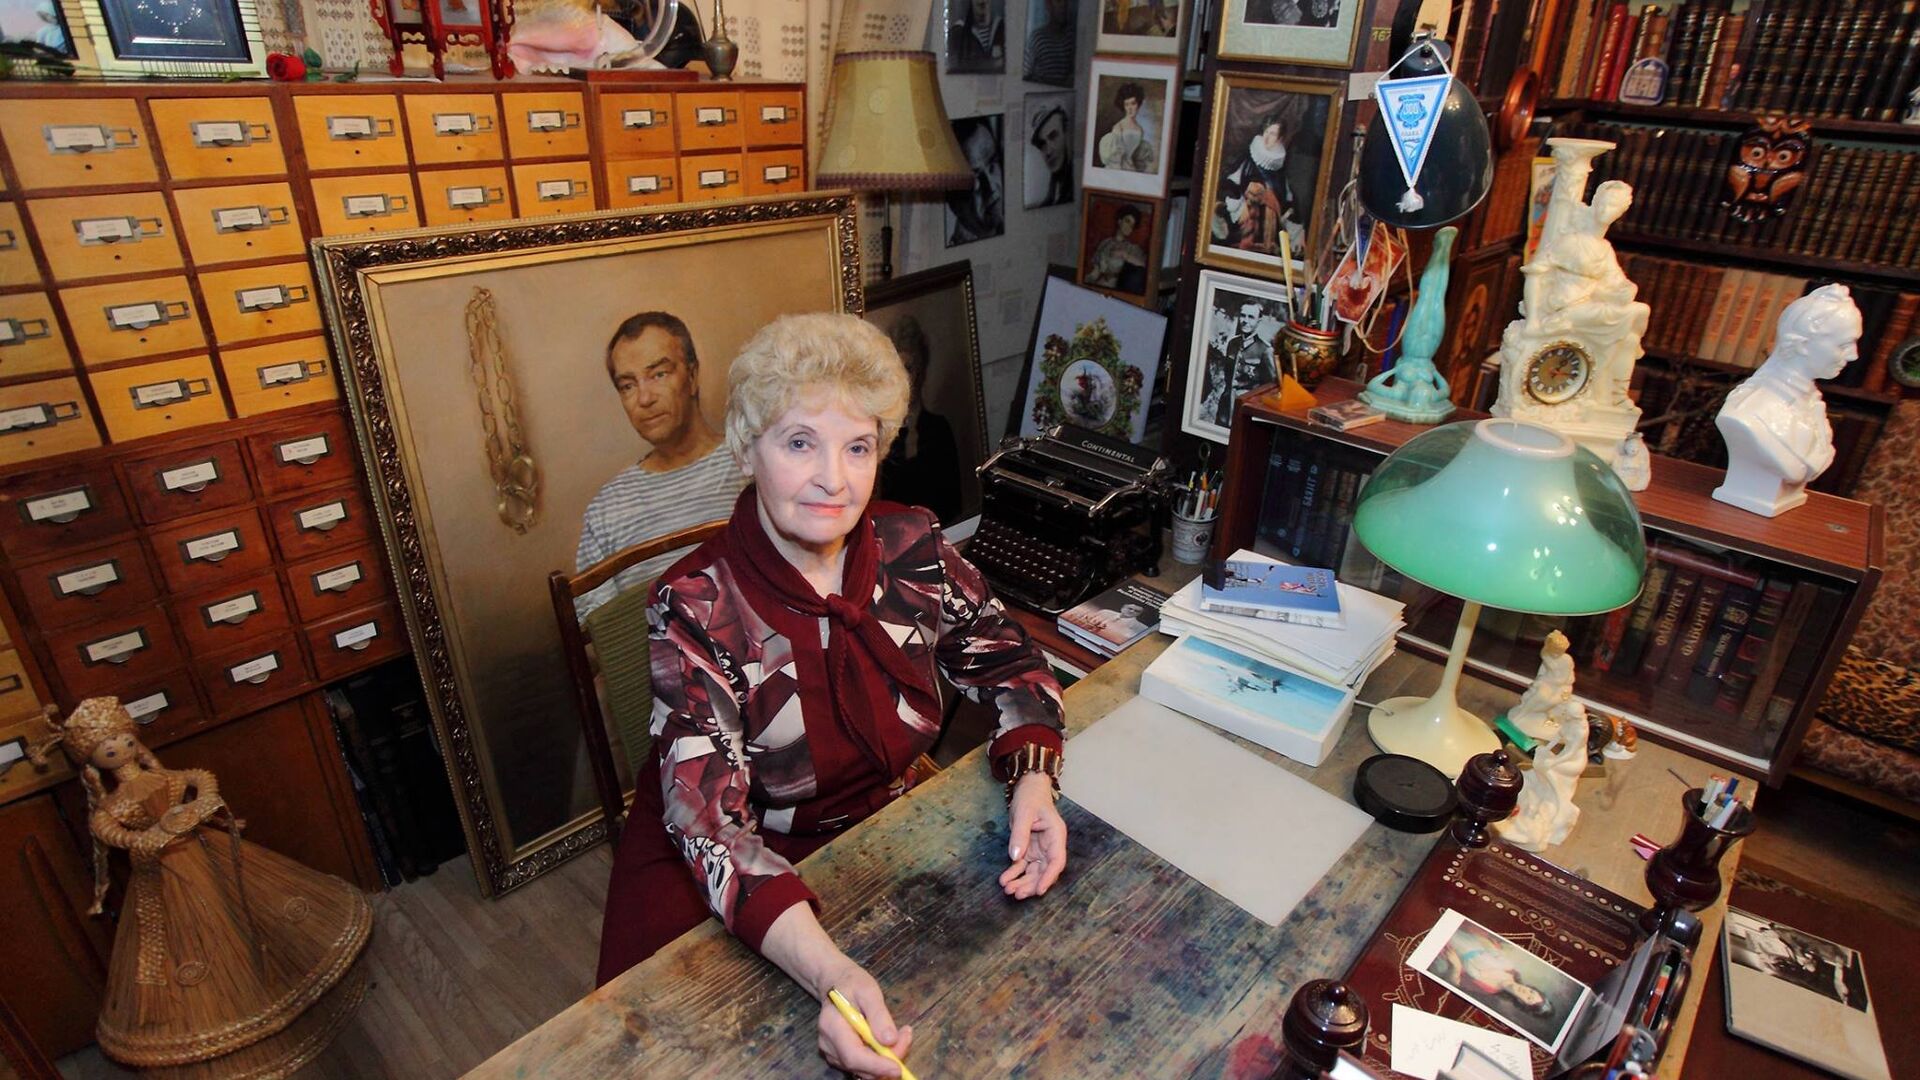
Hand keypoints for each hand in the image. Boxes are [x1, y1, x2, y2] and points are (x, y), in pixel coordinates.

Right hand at [814, 959, 912, 1078]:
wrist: (836, 983)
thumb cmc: (853, 983)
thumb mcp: (868, 991)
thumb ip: (879, 1015)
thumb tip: (890, 1041)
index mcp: (832, 1026)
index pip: (853, 1055)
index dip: (876, 1066)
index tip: (898, 1068)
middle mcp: (828, 1044)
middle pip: (859, 1066)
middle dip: (886, 1062)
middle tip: (906, 1038)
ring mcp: (832, 1053)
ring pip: (863, 1069)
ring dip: (886, 1060)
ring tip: (902, 1035)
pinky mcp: (840, 1057)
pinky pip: (862, 1066)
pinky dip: (880, 1060)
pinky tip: (889, 1041)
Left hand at [999, 773, 1067, 898]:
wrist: (1027, 789)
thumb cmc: (1030, 798)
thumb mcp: (1023, 813)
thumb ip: (1020, 835)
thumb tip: (1015, 857)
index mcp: (1056, 836)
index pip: (1056, 861)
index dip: (1049, 877)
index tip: (1039, 890)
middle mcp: (1050, 846)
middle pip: (1044, 871)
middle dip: (1031, 884)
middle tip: (1016, 894)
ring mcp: (1040, 849)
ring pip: (1033, 872)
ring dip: (1022, 882)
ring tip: (1008, 890)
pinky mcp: (1029, 850)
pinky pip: (1022, 866)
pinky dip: (1014, 874)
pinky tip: (1004, 880)